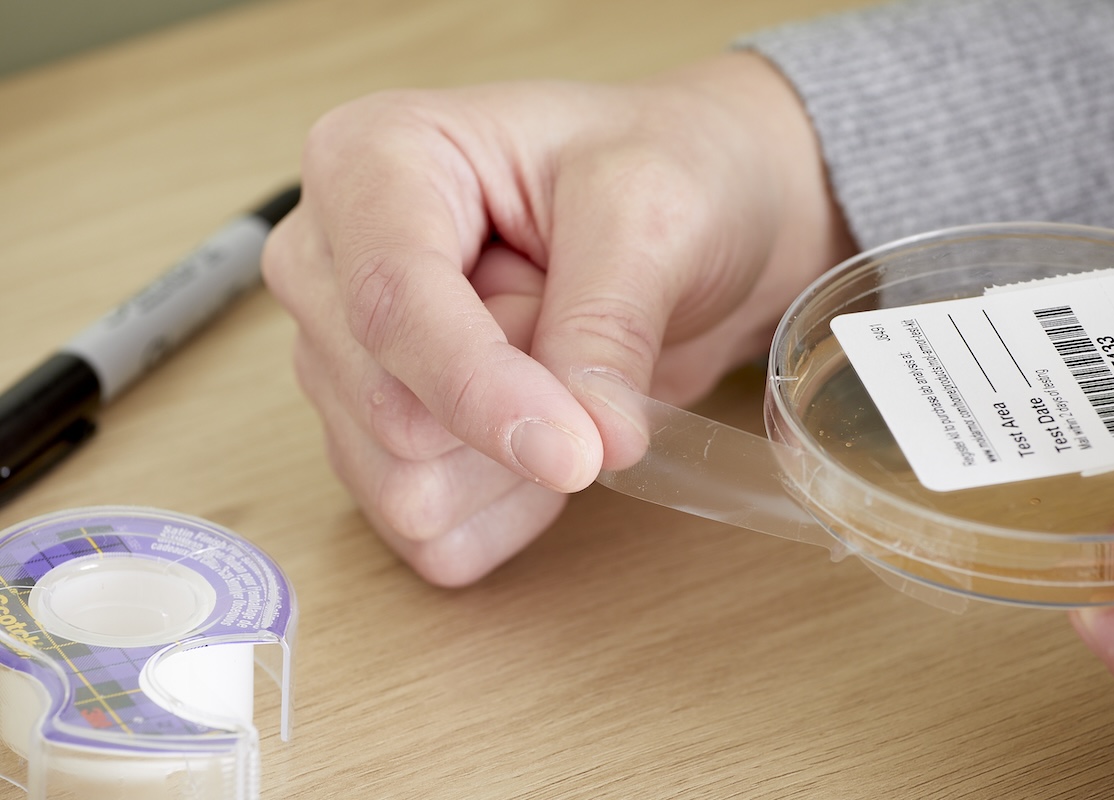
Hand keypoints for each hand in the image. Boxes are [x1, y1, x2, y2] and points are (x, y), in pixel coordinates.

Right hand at [262, 52, 853, 585]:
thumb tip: (589, 444)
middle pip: (389, 412)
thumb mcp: (654, 214)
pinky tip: (544, 435)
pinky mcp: (372, 445)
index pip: (390, 302)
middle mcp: (328, 268)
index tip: (575, 451)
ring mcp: (339, 364)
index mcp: (370, 163)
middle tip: (577, 320)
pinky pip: (428, 533)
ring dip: (516, 463)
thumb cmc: (658, 175)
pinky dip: (508, 509)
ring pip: (401, 487)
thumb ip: (608, 325)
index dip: (478, 388)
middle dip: (520, 403)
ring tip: (557, 365)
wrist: (681, 227)